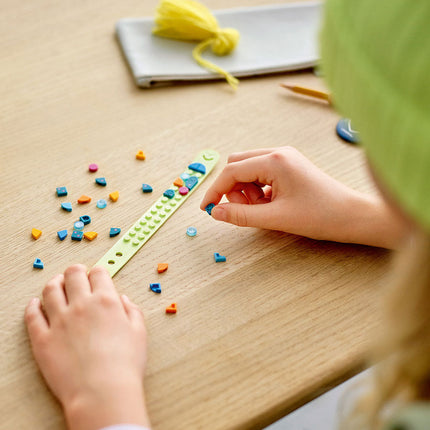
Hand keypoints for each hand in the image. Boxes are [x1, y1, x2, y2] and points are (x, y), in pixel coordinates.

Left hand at [24, 265, 149, 429]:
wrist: (102, 391)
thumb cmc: (124, 364)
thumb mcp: (139, 333)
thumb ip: (132, 311)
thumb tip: (123, 300)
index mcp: (106, 301)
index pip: (99, 274)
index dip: (98, 272)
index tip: (98, 275)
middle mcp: (81, 305)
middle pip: (73, 275)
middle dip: (76, 271)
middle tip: (76, 273)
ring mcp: (59, 321)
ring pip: (50, 290)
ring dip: (54, 282)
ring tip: (57, 283)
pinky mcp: (42, 339)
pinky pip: (33, 316)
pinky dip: (32, 306)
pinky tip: (35, 303)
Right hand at [201, 147, 407, 248]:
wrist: (353, 216)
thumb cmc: (321, 215)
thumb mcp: (276, 219)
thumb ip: (241, 215)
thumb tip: (216, 212)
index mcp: (274, 160)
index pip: (231, 171)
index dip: (215, 190)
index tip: (207, 208)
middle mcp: (278, 153)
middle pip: (238, 165)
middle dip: (232, 188)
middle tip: (242, 210)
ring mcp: (285, 158)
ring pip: (249, 169)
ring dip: (246, 190)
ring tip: (261, 210)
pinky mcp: (290, 166)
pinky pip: (262, 174)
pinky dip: (258, 190)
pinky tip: (270, 205)